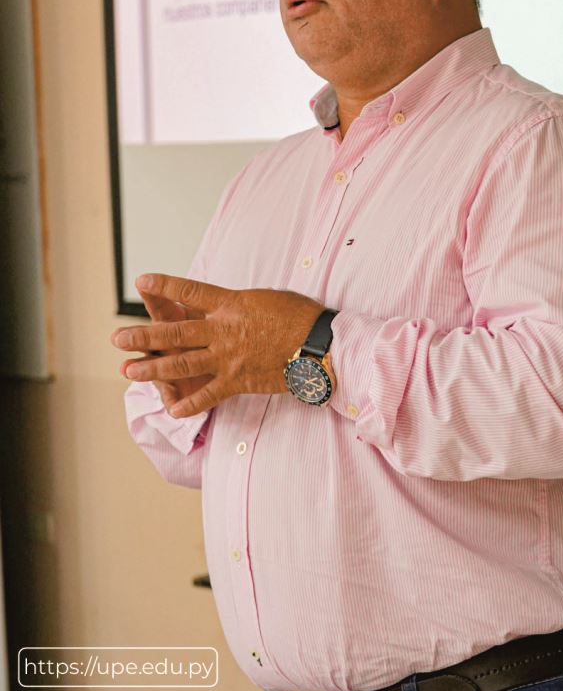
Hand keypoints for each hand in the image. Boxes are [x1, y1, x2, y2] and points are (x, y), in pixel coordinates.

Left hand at [111, 273, 325, 418]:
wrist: (317, 343)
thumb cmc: (299, 315)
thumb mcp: (266, 297)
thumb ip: (240, 303)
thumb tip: (227, 305)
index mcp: (230, 303)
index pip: (189, 292)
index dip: (164, 286)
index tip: (142, 281)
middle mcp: (223, 330)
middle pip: (175, 332)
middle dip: (143, 336)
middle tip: (117, 338)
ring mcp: (228, 357)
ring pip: (182, 363)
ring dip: (153, 369)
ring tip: (129, 371)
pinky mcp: (238, 380)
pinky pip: (208, 395)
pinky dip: (190, 404)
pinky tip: (172, 410)